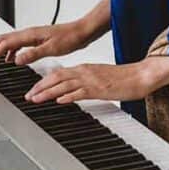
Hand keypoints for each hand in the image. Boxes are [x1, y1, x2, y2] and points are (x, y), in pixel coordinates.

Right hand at [0, 20, 96, 67]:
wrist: (82, 31)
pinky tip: (10, 59)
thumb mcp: (52, 49)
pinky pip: (17, 44)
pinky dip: (9, 52)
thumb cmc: (70, 38)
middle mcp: (28, 33)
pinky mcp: (37, 39)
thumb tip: (15, 60)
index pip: (4, 44)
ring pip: (8, 42)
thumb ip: (32, 54)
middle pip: (2, 40)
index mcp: (30, 35)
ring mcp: (32, 35)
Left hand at [25, 60, 161, 104]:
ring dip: (47, 92)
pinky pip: (80, 92)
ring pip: (63, 85)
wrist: (140, 75)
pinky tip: (59, 101)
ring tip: (35, 99)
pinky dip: (67, 97)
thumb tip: (72, 90)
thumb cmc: (123, 78)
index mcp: (84, 68)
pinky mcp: (99, 89)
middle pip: (56, 77)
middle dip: (39, 87)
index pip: (58, 73)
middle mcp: (85, 72)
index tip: (33, 89)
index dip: (43, 81)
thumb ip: (85, 82)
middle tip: (28, 96)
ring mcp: (91, 80)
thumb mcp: (100, 77)